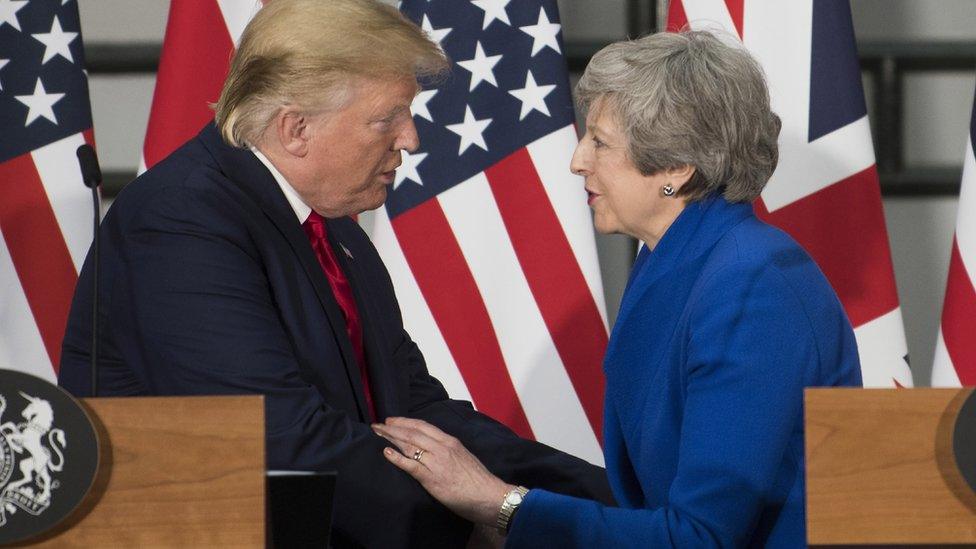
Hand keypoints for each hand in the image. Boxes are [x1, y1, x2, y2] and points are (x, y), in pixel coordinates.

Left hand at [372, 417, 512, 526]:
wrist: (489, 495)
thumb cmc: (478, 480)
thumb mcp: (464, 456)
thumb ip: (449, 451)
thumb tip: (435, 449)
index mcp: (450, 442)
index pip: (423, 426)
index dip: (406, 421)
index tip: (393, 420)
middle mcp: (442, 448)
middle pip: (412, 432)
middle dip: (393, 427)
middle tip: (378, 424)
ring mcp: (436, 462)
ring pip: (409, 444)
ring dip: (391, 438)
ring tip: (377, 433)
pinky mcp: (432, 478)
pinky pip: (411, 465)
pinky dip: (397, 458)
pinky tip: (386, 452)